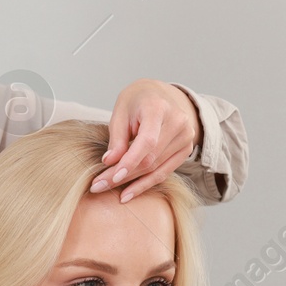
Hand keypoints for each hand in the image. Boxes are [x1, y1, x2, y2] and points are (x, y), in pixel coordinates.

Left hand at [91, 79, 200, 201]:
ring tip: (110, 191)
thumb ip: (117, 138)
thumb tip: (110, 162)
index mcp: (159, 108)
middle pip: (150, 158)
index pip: (147, 141)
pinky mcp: (186, 149)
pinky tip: (129, 191)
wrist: (160, 94)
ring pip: (157, 169)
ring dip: (132, 183)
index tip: (112, 177)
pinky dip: (146, 183)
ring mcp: (186, 137)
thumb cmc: (136, 101)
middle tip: (98, 186)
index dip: (130, 162)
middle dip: (123, 176)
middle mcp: (178, 122)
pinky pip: (165, 171)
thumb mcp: (120, 112)